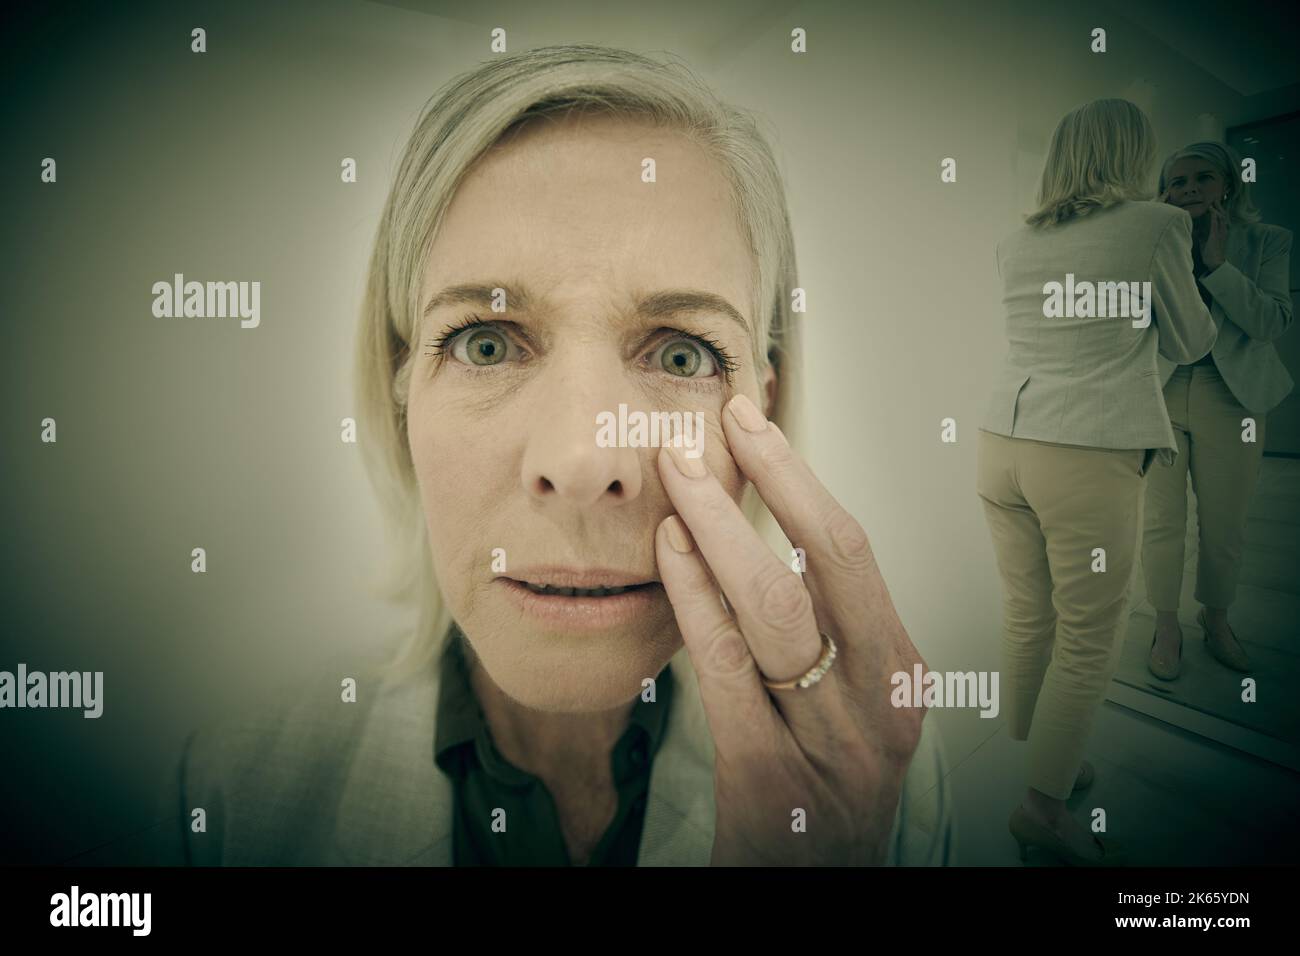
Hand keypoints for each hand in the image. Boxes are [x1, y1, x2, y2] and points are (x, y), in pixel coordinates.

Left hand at [654, 394, 928, 864]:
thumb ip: (823, 632)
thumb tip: (760, 528)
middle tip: (720, 419)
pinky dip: (696, 598)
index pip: (852, 551)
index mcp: (901, 673)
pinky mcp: (771, 776)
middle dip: (774, 477)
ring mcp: (831, 741)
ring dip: (721, 525)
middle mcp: (881, 702)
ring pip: (775, 606)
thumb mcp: (847, 706)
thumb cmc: (822, 789)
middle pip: (828, 561)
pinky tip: (668, 551)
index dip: (800, 478)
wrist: (812, 887)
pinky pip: (727, 667)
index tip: (754, 421)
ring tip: (678, 469)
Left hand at [1200, 199, 1227, 271]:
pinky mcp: (1216, 235)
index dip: (1217, 210)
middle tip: (1214, 198)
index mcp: (1221, 231)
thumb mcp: (1205, 242)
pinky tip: (1210, 209)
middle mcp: (1222, 230)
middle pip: (1222, 215)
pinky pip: (1215, 223)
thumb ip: (1202, 235)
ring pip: (1220, 216)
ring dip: (1216, 208)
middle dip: (1218, 206)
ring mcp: (1220, 232)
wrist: (1215, 262)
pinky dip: (1213, 215)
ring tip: (1212, 201)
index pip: (1220, 218)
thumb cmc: (1210, 253)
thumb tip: (1197, 230)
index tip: (1213, 203)